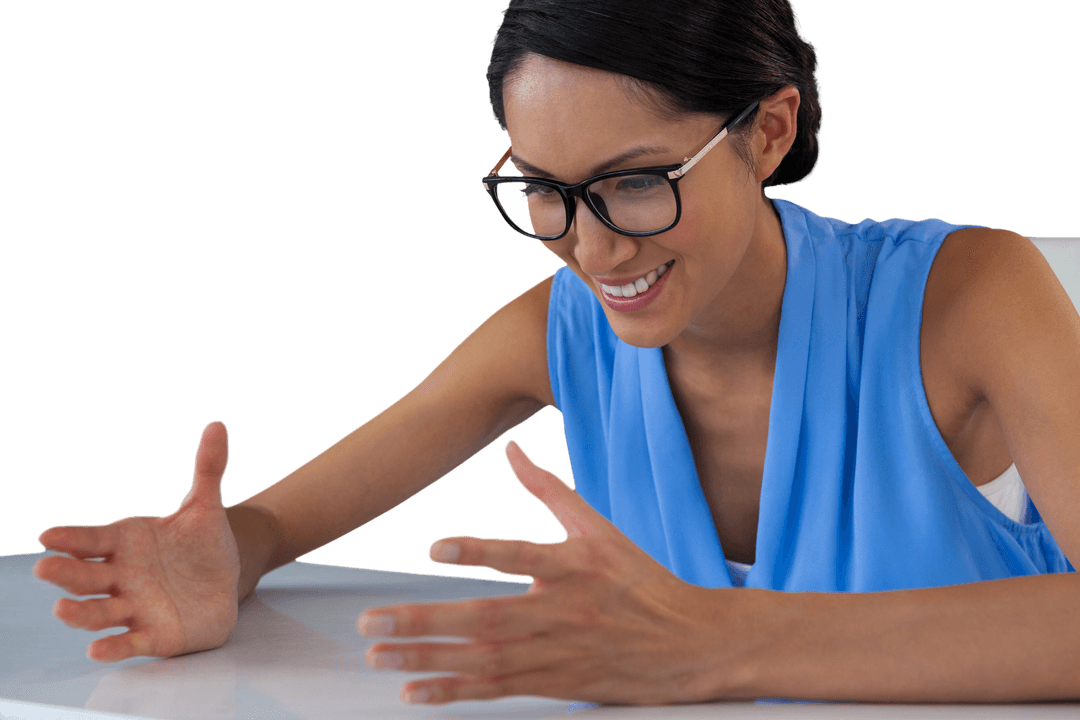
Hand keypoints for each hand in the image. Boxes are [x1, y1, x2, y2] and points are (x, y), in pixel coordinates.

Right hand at [33, 420, 240, 662]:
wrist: (224, 580)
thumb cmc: (201, 543)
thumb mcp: (206, 505)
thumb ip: (207, 468)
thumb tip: (218, 425)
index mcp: (126, 542)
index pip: (92, 539)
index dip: (71, 538)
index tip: (47, 535)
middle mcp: (122, 576)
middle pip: (87, 576)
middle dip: (65, 573)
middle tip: (43, 567)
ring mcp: (134, 607)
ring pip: (99, 612)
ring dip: (80, 613)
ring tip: (62, 610)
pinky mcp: (153, 635)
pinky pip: (129, 643)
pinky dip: (113, 647)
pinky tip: (97, 649)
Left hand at [359, 440, 738, 705]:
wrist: (690, 645)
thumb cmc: (639, 580)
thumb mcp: (599, 528)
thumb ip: (549, 490)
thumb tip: (512, 450)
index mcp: (574, 565)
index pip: (521, 554)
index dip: (479, 551)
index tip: (435, 548)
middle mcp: (562, 611)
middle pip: (487, 619)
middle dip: (425, 621)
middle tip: (371, 621)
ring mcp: (557, 652)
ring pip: (483, 660)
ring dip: (427, 658)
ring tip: (379, 653)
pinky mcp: (554, 683)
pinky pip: (497, 690)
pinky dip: (454, 692)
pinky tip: (414, 691)